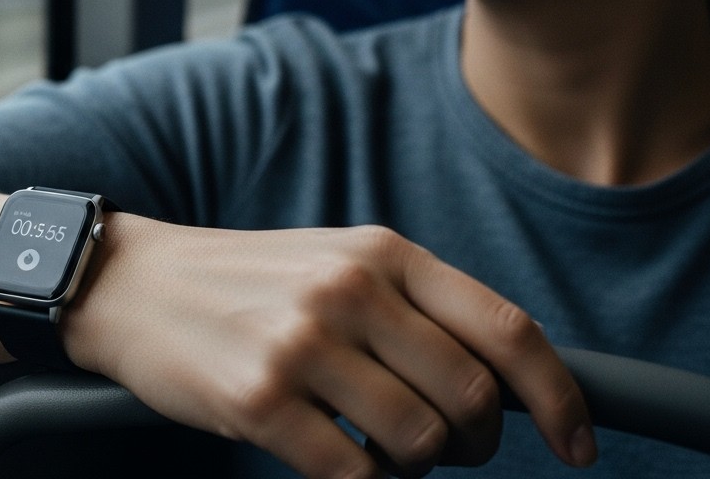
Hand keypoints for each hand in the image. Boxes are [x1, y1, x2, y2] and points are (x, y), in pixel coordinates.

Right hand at [61, 219, 595, 478]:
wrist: (132, 284)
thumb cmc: (247, 281)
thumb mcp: (337, 261)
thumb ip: (416, 304)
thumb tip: (506, 380)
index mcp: (381, 252)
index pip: (505, 329)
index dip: (558, 396)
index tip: (576, 443)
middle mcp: (348, 290)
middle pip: (472, 399)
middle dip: (477, 444)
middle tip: (448, 450)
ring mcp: (301, 345)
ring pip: (420, 444)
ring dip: (413, 466)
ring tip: (377, 449)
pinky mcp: (258, 399)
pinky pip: (354, 475)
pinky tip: (335, 458)